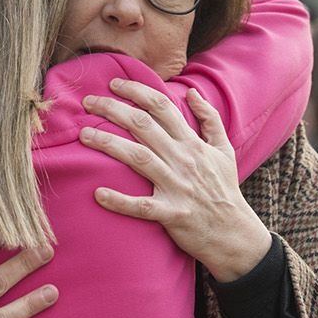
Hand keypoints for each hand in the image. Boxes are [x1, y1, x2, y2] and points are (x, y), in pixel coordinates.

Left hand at [80, 78, 271, 282]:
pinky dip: (120, 201)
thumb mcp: (224, 149)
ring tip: (83, 135)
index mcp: (193, 143)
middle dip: (113, 109)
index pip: (162, 107)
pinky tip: (98, 194)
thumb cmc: (224, 190)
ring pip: (138, 157)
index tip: (113, 83)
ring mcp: (177, 186)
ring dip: (108, 144)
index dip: (136, 91)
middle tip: (88, 102)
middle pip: (143, 125)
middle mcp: (183, 159)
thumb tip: (192, 92)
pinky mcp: (172, 213)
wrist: (234, 233)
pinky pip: (142, 206)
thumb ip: (209, 119)